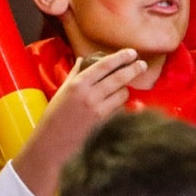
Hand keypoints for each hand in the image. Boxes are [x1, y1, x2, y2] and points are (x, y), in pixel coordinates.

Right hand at [9, 49, 145, 195]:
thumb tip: (84, 59)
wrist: (52, 143)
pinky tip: (116, 105)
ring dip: (124, 90)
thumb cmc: (54, 116)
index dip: (120, 57)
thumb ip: (75, 74)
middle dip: (133, 70)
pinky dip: (120, 105)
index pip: (104, 66)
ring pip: (122, 94)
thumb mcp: (62, 91)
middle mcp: (89, 95)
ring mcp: (98, 111)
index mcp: (77, 84)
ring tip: (120, 90)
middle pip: (119, 78)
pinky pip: (120, 109)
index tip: (131, 52)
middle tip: (142, 65)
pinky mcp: (105, 124)